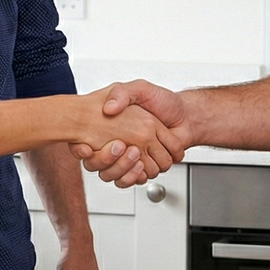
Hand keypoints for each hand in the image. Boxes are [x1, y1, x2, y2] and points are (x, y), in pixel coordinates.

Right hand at [72, 80, 190, 174]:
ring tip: (134, 153)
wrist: (187, 116)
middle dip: (109, 159)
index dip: (81, 149)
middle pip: (98, 165)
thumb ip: (122, 94)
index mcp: (113, 127)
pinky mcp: (145, 167)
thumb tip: (108, 109)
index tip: (87, 147)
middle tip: (122, 146)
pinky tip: (140, 164)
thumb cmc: (164, 101)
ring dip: (125, 167)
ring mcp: (132, 157)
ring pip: (116, 174)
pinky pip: (133, 180)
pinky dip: (136, 176)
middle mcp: (119, 144)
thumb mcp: (140, 89)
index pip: (85, 145)